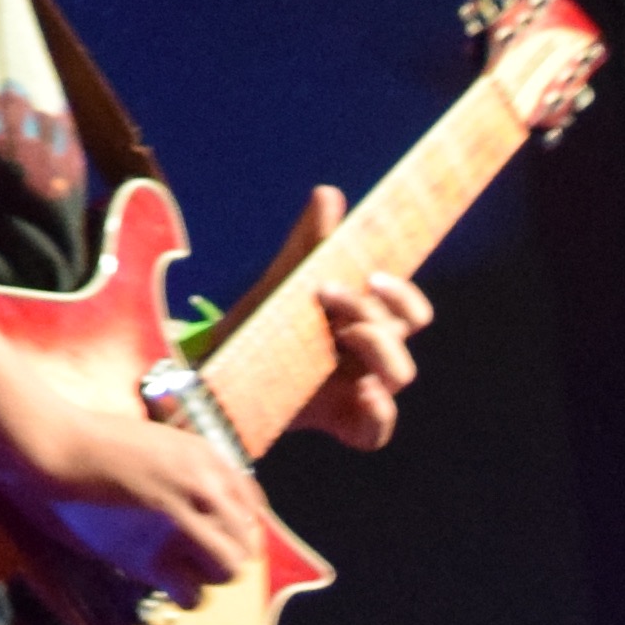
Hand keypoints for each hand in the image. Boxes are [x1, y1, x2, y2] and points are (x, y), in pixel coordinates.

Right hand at [3, 397, 267, 600]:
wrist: (54, 447)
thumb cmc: (93, 442)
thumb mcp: (157, 439)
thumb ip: (188, 466)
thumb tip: (206, 498)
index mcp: (207, 458)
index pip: (253, 506)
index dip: (235, 527)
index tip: (214, 535)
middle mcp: (204, 488)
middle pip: (246, 542)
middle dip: (225, 553)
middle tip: (196, 556)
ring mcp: (181, 521)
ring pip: (229, 570)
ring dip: (208, 575)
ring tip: (182, 570)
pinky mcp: (154, 553)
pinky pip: (193, 595)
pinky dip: (183, 595)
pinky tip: (164, 583)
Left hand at [287, 187, 427, 452]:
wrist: (216, 371)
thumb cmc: (261, 325)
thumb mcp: (282, 282)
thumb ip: (308, 244)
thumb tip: (328, 193)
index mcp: (364, 320)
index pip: (407, 309)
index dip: (404, 295)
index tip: (373, 274)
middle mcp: (369, 355)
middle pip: (406, 334)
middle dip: (378, 310)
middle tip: (332, 293)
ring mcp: (359, 390)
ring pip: (399, 375)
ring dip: (379, 348)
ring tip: (342, 333)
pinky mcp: (341, 423)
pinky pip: (377, 431)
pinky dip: (379, 414)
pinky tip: (363, 395)